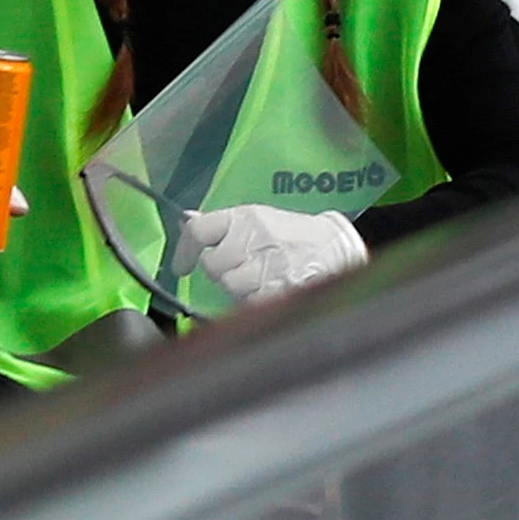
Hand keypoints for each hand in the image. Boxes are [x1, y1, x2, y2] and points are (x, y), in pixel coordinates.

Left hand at [184, 204, 366, 302]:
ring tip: (259, 279)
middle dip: (223, 271)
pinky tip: (270, 289)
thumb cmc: (292, 235)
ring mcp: (267, 265)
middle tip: (241, 269)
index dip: (185, 250)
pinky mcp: (280, 289)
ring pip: (230, 286)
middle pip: (213, 265)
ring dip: (240, 288)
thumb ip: (221, 225)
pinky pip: (250, 302)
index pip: (200, 230)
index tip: (182, 266)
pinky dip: (255, 300)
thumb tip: (186, 221)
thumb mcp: (258, 219)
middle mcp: (254, 238)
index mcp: (246, 217)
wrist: (336, 247)